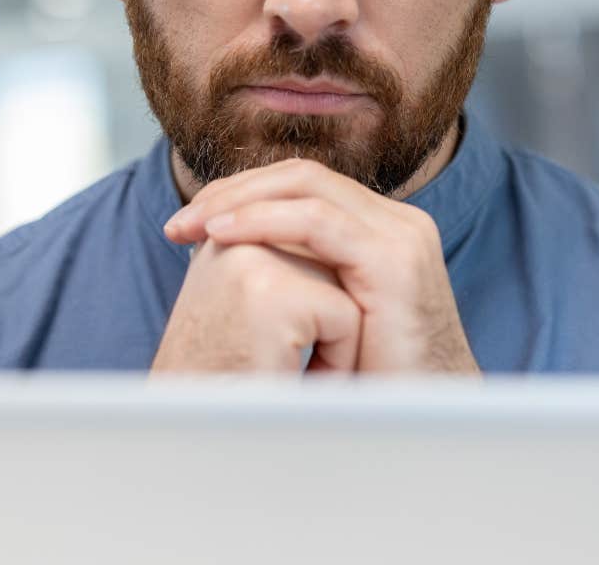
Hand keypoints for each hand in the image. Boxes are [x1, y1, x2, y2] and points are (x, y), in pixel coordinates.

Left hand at [162, 159, 477, 373]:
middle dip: (232, 191)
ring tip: (190, 226)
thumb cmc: (369, 385)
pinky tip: (220, 235)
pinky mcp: (393, 260)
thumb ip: (294, 280)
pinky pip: (317, 221)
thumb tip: (224, 261)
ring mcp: (399, 235)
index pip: (302, 185)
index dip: (242, 194)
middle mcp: (395, 222)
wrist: (420, 423)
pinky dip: (262, 220)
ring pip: (307, 185)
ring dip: (238, 200)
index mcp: (379, 230)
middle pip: (301, 175)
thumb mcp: (323, 318)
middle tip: (178, 223)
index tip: (189, 222)